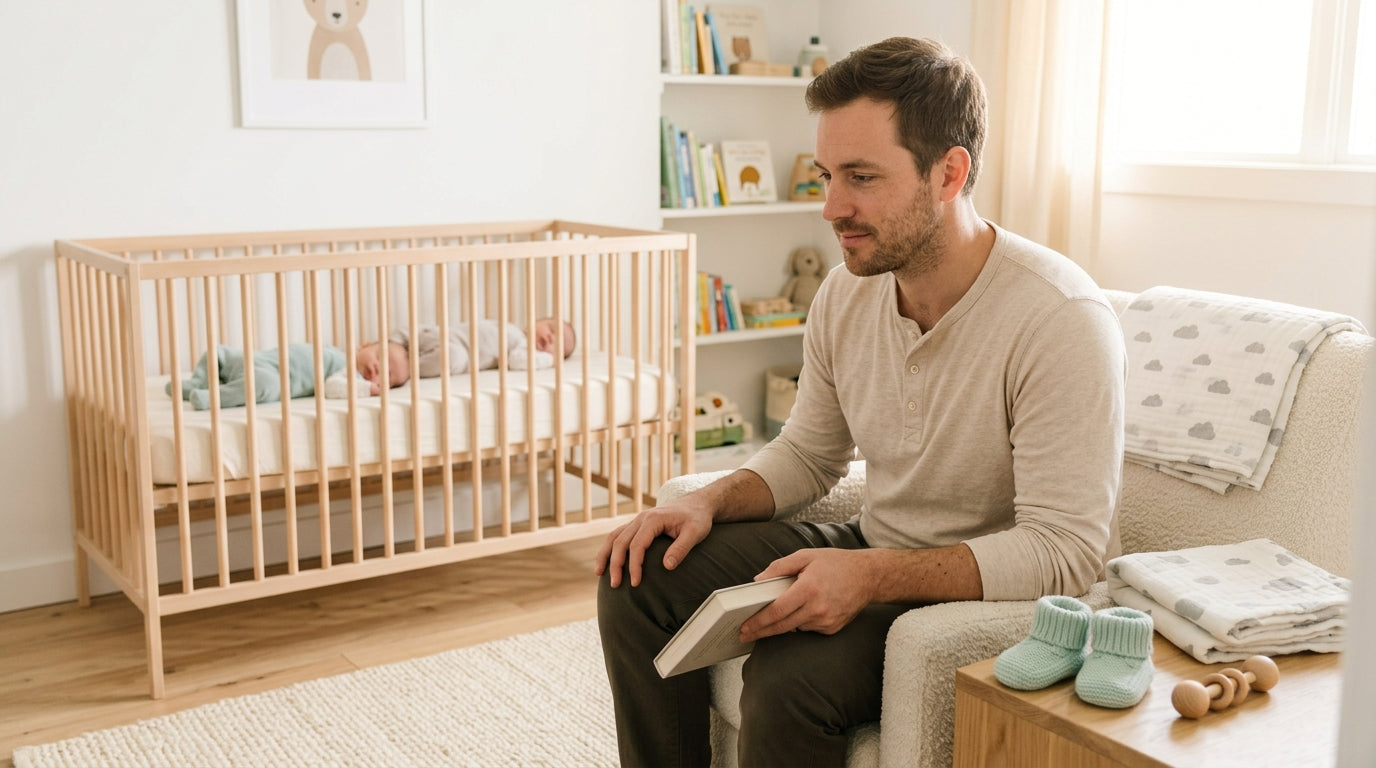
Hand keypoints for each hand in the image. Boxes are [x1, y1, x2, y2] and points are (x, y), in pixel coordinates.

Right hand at [593, 495, 714, 587]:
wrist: (697, 504)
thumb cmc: (697, 519)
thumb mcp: (695, 533)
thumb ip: (681, 548)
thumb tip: (666, 567)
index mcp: (653, 519)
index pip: (637, 544)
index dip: (634, 565)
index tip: (635, 582)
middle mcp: (642, 518)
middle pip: (620, 541)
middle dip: (615, 564)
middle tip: (615, 585)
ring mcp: (637, 520)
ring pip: (614, 536)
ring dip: (605, 554)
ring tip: (599, 573)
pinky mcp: (638, 525)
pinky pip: (618, 535)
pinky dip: (610, 548)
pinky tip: (607, 561)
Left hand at [738, 549, 874, 641]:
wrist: (869, 576)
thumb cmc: (836, 563)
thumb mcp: (806, 556)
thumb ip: (780, 567)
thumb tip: (758, 581)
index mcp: (808, 588)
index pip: (777, 611)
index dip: (758, 621)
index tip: (745, 627)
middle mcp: (818, 608)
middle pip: (782, 626)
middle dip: (761, 631)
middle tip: (745, 634)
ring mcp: (826, 621)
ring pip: (795, 627)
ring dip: (782, 624)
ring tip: (772, 617)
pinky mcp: (832, 628)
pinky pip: (808, 628)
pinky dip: (801, 621)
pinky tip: (803, 610)